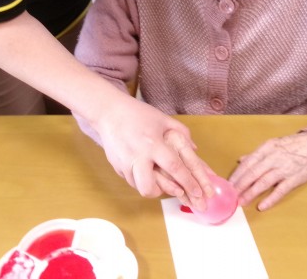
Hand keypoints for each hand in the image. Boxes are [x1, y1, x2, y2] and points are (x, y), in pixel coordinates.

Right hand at [95, 98, 213, 208]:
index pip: (174, 167)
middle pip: (149, 187)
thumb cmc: (138, 114)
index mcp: (153, 144)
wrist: (109, 112)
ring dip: (150, 186)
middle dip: (162, 193)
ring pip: (138, 187)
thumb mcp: (162, 119)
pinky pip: (130, 180)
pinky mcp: (116, 166)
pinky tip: (143, 169)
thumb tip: (194, 148)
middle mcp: (138, 156)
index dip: (188, 182)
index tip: (198, 193)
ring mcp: (124, 163)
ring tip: (157, 176)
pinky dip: (139, 179)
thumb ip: (181, 132)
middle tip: (170, 188)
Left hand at [228, 132, 306, 210]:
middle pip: (253, 173)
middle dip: (240, 185)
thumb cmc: (294, 145)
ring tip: (242, 202)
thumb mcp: (273, 144)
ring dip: (251, 193)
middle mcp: (273, 158)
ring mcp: (284, 168)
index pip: (248, 163)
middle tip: (231, 195)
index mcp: (267, 148)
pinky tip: (262, 206)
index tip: (228, 184)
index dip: (237, 174)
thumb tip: (241, 160)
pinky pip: (280, 190)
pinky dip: (270, 199)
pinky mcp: (294, 179)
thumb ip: (257, 154)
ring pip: (263, 182)